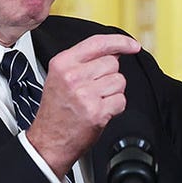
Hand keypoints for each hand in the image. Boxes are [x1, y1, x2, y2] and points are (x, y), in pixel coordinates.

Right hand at [25, 33, 141, 176]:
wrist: (48, 141)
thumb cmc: (56, 110)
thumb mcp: (61, 76)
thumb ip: (85, 60)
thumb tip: (116, 51)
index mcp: (63, 63)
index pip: (98, 42)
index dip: (120, 42)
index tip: (133, 45)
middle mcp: (73, 76)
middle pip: (112, 63)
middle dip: (109, 76)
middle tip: (93, 90)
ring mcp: (85, 94)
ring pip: (119, 81)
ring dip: (112, 93)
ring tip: (95, 101)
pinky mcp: (97, 111)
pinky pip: (121, 100)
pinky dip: (115, 108)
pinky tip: (100, 111)